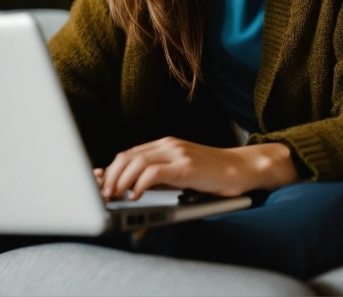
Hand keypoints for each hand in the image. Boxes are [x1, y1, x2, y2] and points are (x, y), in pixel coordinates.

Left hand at [94, 137, 297, 200]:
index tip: (99, 187)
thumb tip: (132, 195)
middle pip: (127, 156)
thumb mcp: (181, 176)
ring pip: (136, 162)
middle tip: (103, 196)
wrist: (243, 169)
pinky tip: (135, 196)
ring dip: (121, 181)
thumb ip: (159, 179)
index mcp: (164, 145)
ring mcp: (177, 153)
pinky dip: (140, 183)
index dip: (111, 170)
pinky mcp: (186, 165)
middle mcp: (168, 144)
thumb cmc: (212, 177)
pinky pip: (154, 171)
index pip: (129, 154)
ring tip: (115, 198)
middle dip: (111, 176)